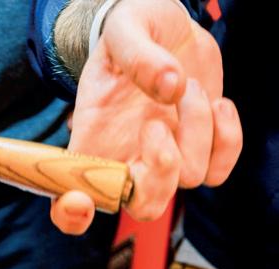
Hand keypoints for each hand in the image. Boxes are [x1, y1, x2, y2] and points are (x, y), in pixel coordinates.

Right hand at [51, 0, 242, 234]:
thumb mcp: (124, 28)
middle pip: (144, 206)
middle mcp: (126, 162)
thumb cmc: (132, 34)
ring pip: (187, 178)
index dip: (71, 214)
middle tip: (154, 125)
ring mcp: (164, 160)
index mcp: (91, 146)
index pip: (70, 201)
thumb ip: (137, 53)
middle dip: (159, 174)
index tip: (80, 200)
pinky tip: (215, 103)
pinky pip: (218, 171)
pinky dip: (225, 138)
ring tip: (184, 87)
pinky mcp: (199, 151)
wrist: (165, 30)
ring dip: (195, 127)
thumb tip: (170, 87)